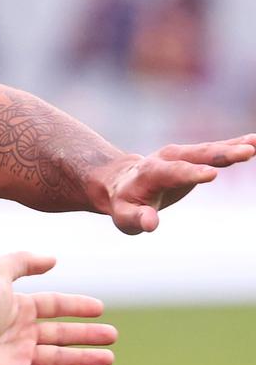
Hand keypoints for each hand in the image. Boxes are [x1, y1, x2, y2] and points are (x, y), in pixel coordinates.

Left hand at [0, 253, 115, 364]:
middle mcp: (19, 333)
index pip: (53, 306)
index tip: (99, 308)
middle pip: (61, 334)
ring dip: (84, 358)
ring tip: (108, 358)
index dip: (76, 306)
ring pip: (59, 359)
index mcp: (17, 308)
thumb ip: (23, 261)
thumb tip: (51, 258)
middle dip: (87, 335)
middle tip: (112, 336)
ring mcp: (19, 357)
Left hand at [106, 134, 255, 233]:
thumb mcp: (125, 216)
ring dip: (232, 147)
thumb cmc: (124, 203)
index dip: (191, 173)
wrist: (121, 182)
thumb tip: (150, 223)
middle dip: (220, 153)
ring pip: (207, 149)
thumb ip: (137, 218)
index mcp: (150, 174)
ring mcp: (180, 154)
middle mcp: (167, 158)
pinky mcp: (192, 156)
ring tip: (254, 145)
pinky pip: (214, 149)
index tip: (213, 174)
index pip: (172, 172)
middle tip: (247, 151)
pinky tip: (254, 142)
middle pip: (195, 155)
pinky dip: (233, 145)